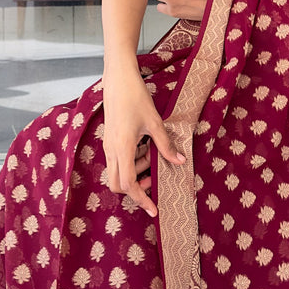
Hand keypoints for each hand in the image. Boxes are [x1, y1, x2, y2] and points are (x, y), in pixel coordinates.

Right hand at [101, 69, 185, 218]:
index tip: (154, 209)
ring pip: (117, 172)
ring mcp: (108, 145)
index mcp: (122, 149)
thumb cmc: (135, 97)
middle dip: (136, 188)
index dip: (141, 199)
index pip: (127, 185)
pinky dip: (132, 161)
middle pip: (117, 185)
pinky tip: (145, 147)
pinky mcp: (109, 140)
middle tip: (154, 180)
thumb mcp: (154, 122)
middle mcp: (111, 150)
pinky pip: (118, 160)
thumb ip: (166, 144)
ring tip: (153, 155)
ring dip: (136, 171)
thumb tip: (180, 162)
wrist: (118, 78)